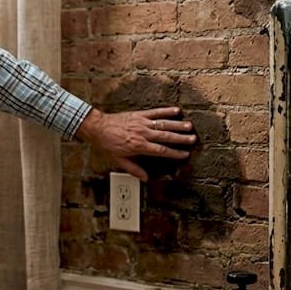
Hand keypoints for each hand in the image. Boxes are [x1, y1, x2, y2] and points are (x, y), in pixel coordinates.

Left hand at [74, 106, 195, 180]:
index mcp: (139, 146)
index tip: (185, 154)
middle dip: (181, 139)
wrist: (98, 127)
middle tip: (193, 139)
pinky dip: (166, 111)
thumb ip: (133, 169)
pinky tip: (176, 111)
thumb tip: (145, 179)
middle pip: (166, 137)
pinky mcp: (139, 114)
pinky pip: (155, 112)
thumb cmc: (107, 144)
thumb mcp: (118, 160)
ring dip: (177, 125)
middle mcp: (143, 134)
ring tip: (189, 126)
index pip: (161, 151)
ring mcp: (142, 123)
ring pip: (163, 124)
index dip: (174, 153)